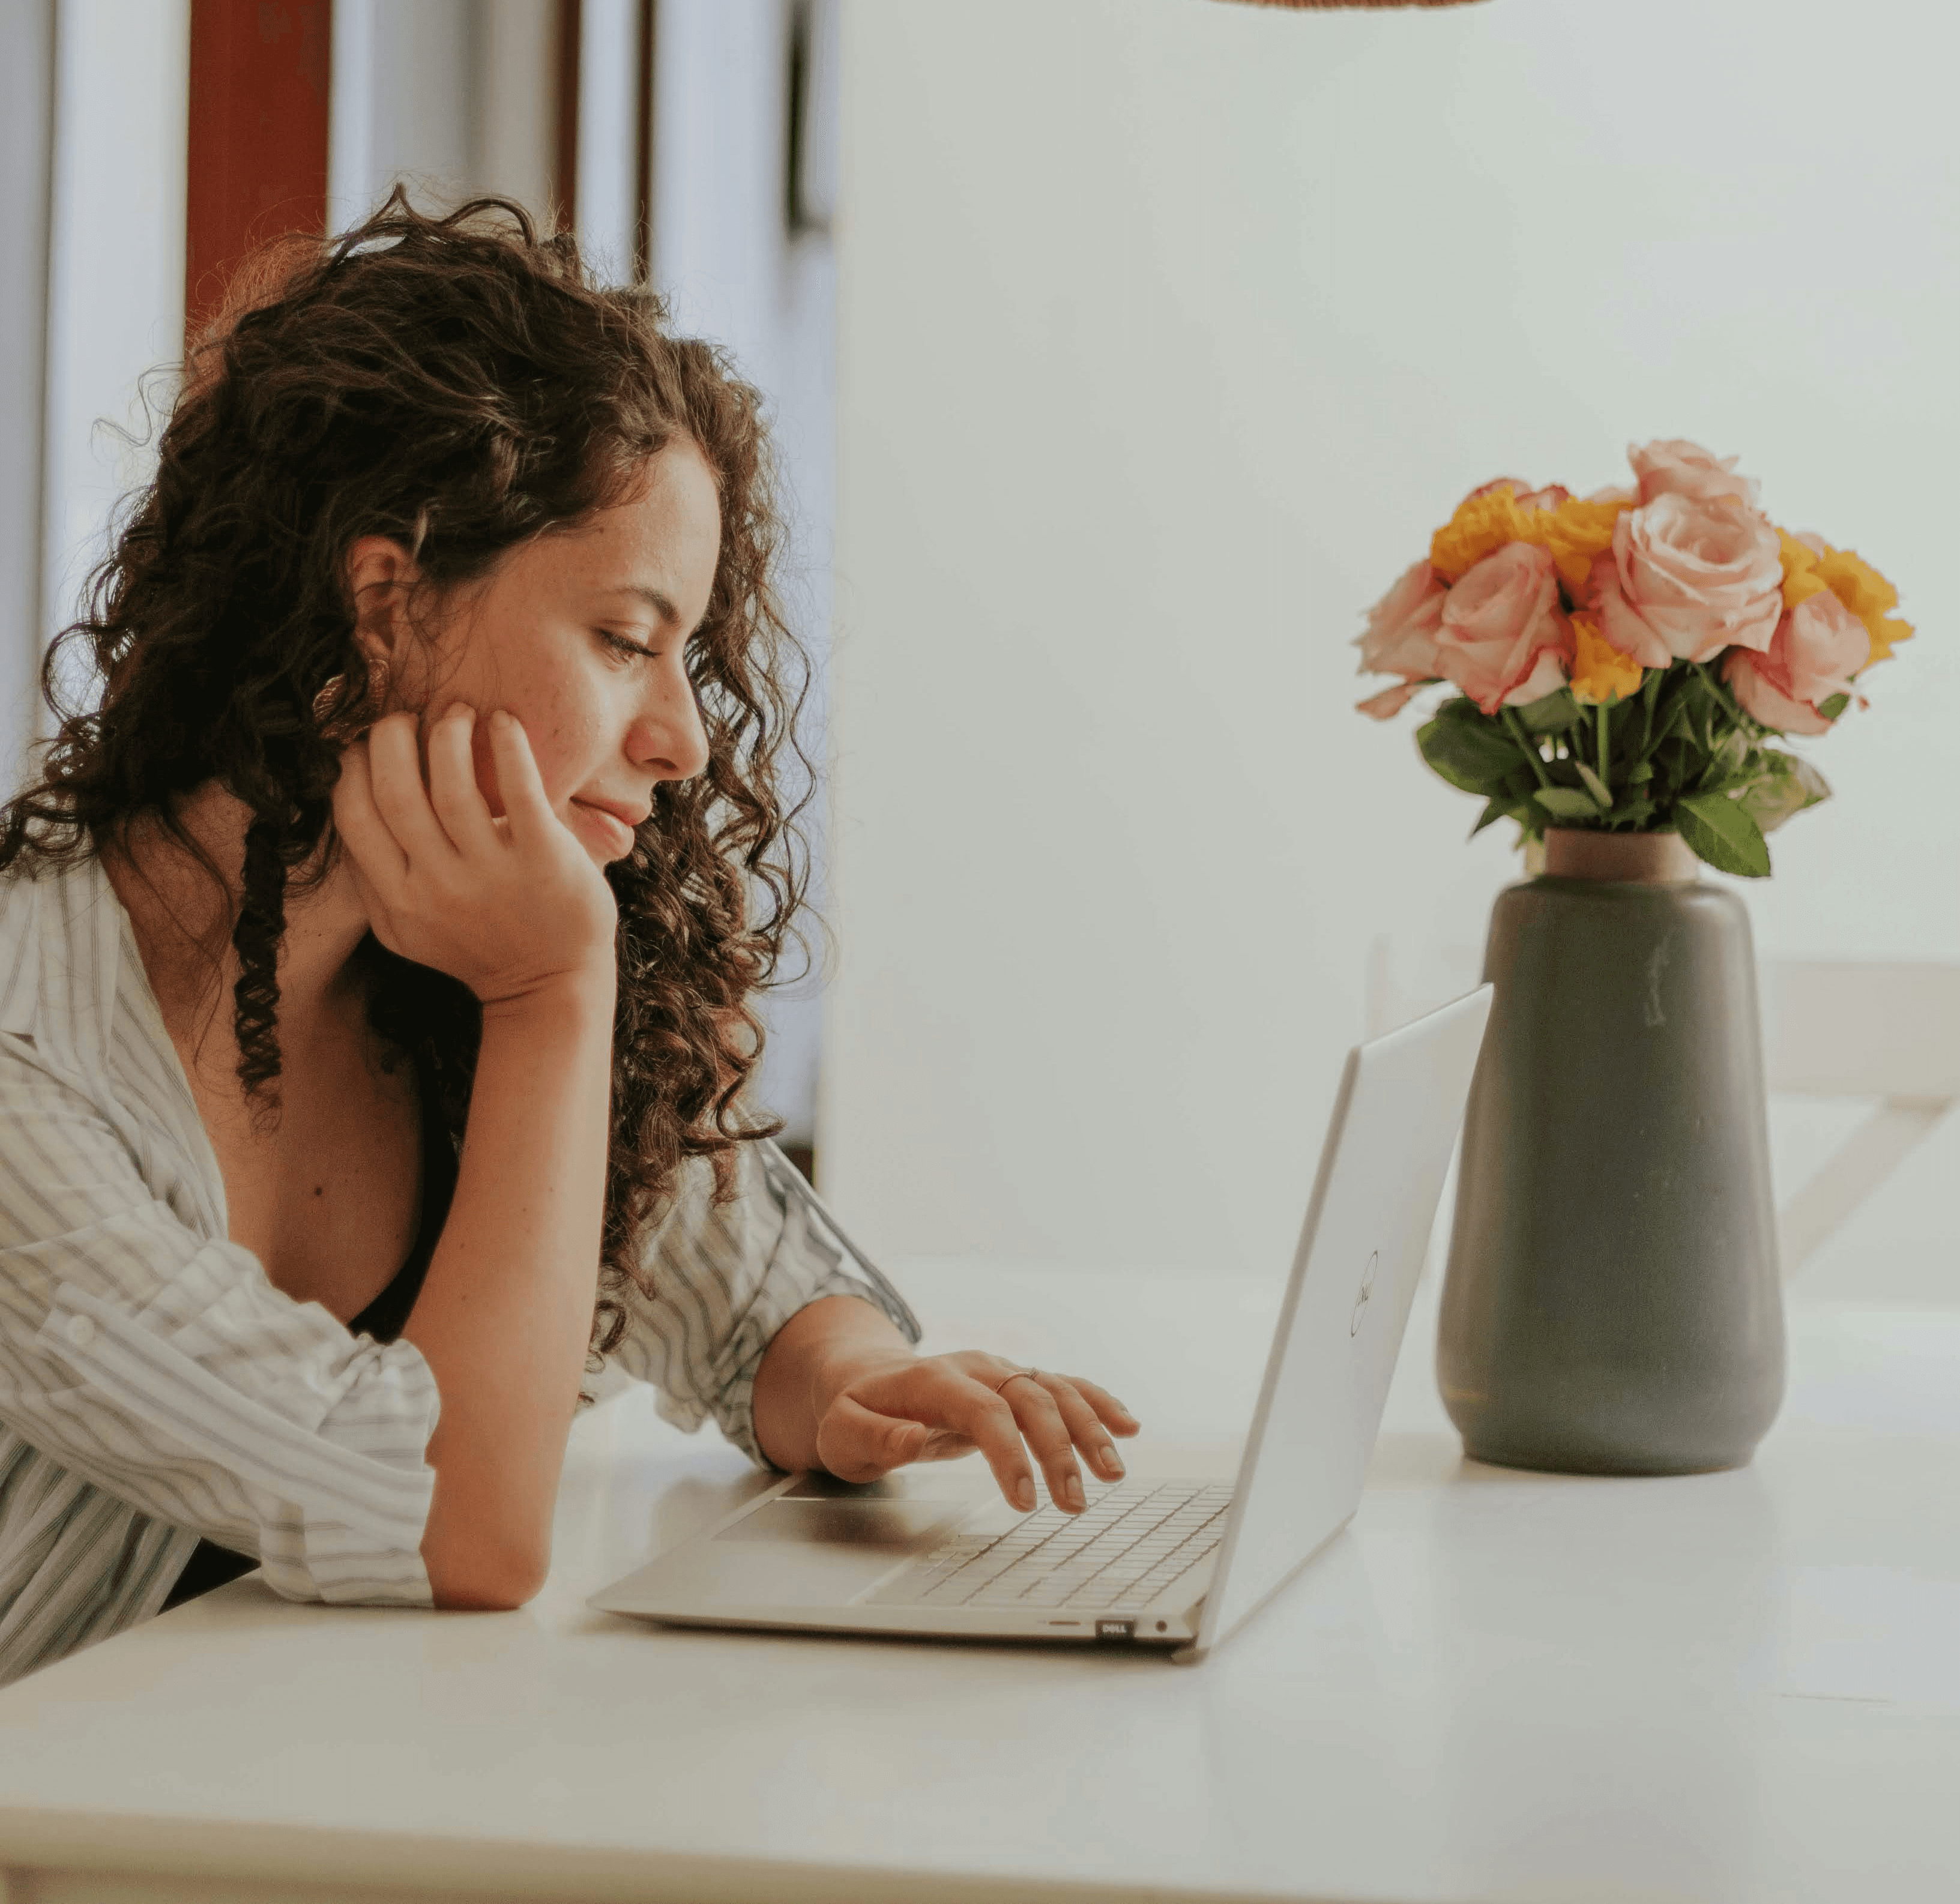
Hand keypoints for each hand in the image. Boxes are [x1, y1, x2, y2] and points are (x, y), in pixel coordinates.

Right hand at [331, 705, 617, 1005]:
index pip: (354, 815)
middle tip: (406, 716)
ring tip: (456, 712)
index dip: (351, 767)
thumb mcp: (408, 931)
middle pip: (394, 791)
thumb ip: (372, 881)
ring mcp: (490, 874)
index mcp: (398, 899)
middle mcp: (437, 887)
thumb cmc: (479, 946)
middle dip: (391, 738)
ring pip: (451, 784)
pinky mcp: (542, 860)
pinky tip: (503, 721)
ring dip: (447, 733)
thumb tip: (346, 810)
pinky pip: (519, 789)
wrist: (551, 987)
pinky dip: (507, 746)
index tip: (363, 741)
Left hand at [812, 1352, 1140, 1514]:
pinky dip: (1097, 1404)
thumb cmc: (853, 1413)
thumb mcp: (842, 1433)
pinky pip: (1063, 1387)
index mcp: (934, 1379)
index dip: (1009, 1452)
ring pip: (1055, 1390)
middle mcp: (975, 1368)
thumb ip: (874, 1437)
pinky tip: (1128, 1426)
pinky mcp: (1014, 1384)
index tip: (1024, 1500)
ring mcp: (999, 1372)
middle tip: (1073, 1502)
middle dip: (1058, 1450)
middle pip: (1030, 1399)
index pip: (984, 1409)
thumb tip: (912, 1438)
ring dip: (1089, 1429)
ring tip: (1113, 1473)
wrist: (864, 1379)